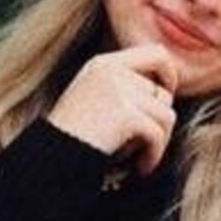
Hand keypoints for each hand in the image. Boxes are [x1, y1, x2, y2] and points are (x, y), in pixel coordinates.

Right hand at [47, 45, 178, 176]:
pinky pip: (158, 134)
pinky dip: (154, 155)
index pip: (156, 54)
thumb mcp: (94, 101)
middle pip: (162, 92)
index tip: (164, 99)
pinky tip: (140, 167)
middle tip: (148, 144)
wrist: (50, 157)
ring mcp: (118, 90)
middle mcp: (111, 70)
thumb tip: (166, 93)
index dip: (170, 75)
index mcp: (103, 64)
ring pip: (165, 114)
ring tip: (143, 157)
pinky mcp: (125, 114)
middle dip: (160, 122)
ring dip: (159, 141)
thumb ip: (123, 89)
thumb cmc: (71, 139)